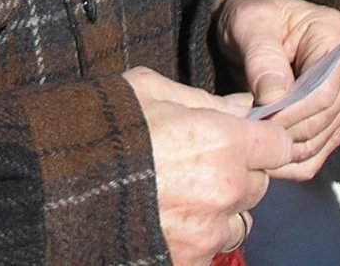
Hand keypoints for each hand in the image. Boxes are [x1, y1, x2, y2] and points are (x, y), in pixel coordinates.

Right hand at [124, 66, 291, 265]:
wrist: (60, 179)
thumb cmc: (104, 126)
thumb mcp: (150, 90)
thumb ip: (204, 99)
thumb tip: (243, 105)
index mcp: (222, 142)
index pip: (279, 145)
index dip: (265, 139)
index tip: (250, 137)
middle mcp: (224, 191)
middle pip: (259, 184)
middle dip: (239, 171)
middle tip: (201, 160)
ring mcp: (207, 233)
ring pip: (240, 221)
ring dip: (222, 209)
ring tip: (183, 193)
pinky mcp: (190, 261)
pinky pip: (212, 249)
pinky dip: (199, 236)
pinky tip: (168, 216)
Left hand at [212, 0, 339, 179]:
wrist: (254, 25)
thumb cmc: (252, 17)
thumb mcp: (249, 25)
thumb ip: (262, 58)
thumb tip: (274, 99)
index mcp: (338, 37)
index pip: (323, 92)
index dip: (290, 111)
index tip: (256, 118)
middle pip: (324, 119)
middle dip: (285, 130)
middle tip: (248, 133)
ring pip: (321, 140)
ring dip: (285, 147)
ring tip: (251, 139)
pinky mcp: (336, 119)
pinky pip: (318, 152)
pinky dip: (291, 160)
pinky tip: (265, 156)